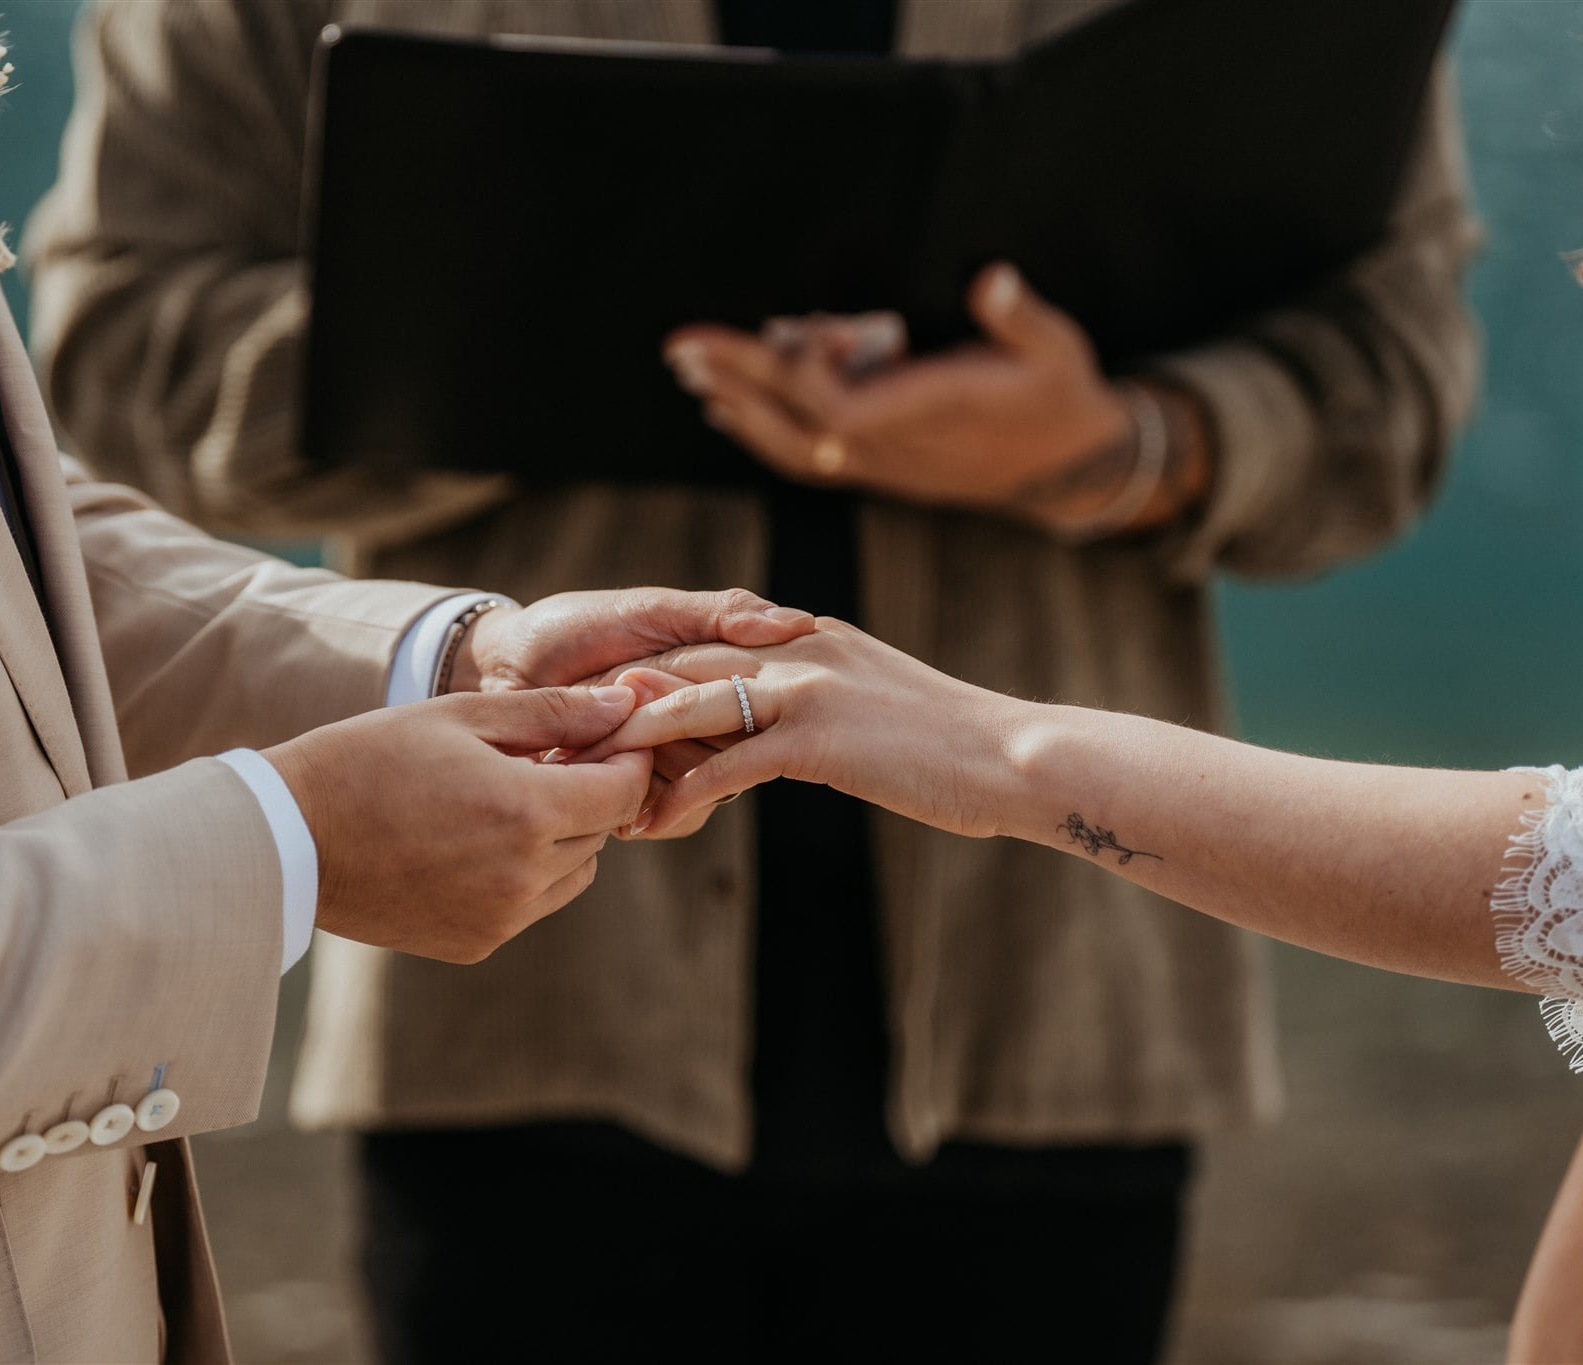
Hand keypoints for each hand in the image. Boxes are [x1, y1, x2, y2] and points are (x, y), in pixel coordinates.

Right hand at [262, 686, 651, 962]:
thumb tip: (626, 706)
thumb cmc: (369, 759)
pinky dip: (527, 872)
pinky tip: (477, 840)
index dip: (625, 756)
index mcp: (524, 811)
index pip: (623, 789)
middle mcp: (523, 875)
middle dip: (590, 791)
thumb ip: (552, 712)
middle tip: (547, 757)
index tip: (606, 733)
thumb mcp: (460, 717)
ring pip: (576, 872)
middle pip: (603, 830)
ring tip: (507, 798)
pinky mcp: (476, 944)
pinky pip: (534, 905)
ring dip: (563, 835)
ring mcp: (501, 918)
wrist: (290, 837)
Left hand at [448, 588, 813, 836]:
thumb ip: (719, 615)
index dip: (711, 693)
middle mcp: (708, 720)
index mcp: (719, 673)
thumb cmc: (577, 625)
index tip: (634, 676)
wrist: (506, 665)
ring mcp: (679, 759)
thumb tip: (796, 624)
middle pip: (733, 745)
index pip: (761, 695)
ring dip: (647, 764)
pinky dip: (639, 798)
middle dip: (667, 730)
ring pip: (706, 782)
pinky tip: (593, 775)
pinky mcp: (646, 794)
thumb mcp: (651, 608)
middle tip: (603, 704)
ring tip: (585, 740)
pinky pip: (672, 810)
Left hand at [580, 620, 1017, 838]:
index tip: (600, 709)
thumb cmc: (955, 750)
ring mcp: (806, 687)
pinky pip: (727, 764)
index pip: (707, 646)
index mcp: (809, 639)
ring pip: (691, 706)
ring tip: (590, 781)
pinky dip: (684, 794)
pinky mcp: (816, 736)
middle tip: (568, 742)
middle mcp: (798, 649)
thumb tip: (792, 738)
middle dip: (621, 703)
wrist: (1013, 757)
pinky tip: (652, 825)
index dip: (649, 676)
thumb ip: (825, 712)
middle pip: (682, 665)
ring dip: (635, 745)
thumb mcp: (877, 713)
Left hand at [664, 264, 1206, 533]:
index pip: (846, 408)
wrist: (1066, 466)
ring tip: (691, 373)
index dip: (808, 374)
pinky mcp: (876, 469)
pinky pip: (806, 459)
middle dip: (741, 381)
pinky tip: (725, 408)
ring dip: (738, 409)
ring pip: (793, 448)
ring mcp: (881, 465)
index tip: (791, 330)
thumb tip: (992, 277)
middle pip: (800, 422)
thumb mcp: (1054, 346)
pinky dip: (760, 434)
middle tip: (684, 345)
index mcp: (933, 411)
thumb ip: (1017, 315)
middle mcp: (896, 447)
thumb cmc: (1057, 394)